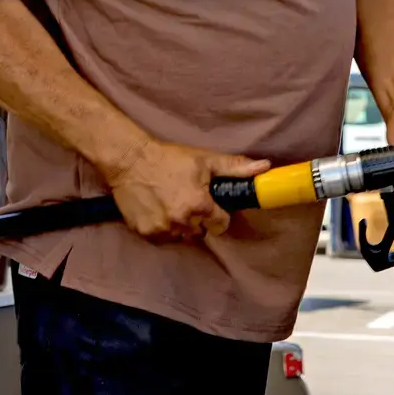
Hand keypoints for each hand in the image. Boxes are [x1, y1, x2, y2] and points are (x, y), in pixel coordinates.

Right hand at [101, 137, 270, 242]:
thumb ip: (235, 167)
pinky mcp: (145, 232)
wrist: (129, 160)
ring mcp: (162, 229)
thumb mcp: (204, 160)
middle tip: (187, 200)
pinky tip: (157, 209)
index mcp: (199, 206)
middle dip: (198, 219)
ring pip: (181, 235)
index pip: (221, 224)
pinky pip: (162, 236)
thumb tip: (264, 167)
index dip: (217, 213)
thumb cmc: (168, 158)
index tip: (209, 204)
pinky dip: (162, 227)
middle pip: (200, 231)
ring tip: (171, 204)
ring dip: (180, 225)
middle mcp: (181, 222)